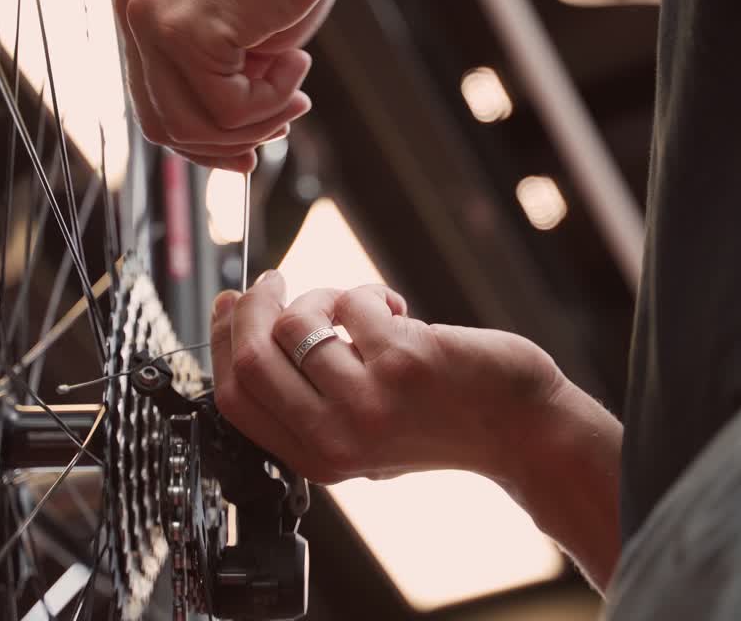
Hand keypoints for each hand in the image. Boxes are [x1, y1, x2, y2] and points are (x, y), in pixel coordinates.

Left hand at [114, 0, 349, 170]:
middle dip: (231, 143)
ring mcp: (156, 26)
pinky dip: (273, 98)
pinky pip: (232, 108)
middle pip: (167, 128)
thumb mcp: (247, 38)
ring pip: (198, 126)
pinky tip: (295, 62)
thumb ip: (229, 82)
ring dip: (260, 120)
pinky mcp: (188, 33)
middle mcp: (138, 21)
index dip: (204, 145)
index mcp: (144, 19)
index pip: (156, 110)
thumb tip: (236, 146)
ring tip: (296, 87)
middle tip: (285, 121)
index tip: (250, 152)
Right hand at [209, 271, 563, 484]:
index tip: (231, 305)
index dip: (223, 341)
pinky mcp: (404, 360)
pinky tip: (397, 310)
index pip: (234, 399)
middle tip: (271, 282)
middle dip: (252, 306)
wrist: (517, 428)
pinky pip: (351, 302)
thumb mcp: (360, 434)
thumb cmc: (442, 423)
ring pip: (296, 323)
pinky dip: (369, 292)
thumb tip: (243, 319)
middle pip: (251, 358)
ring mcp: (369, 400)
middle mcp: (336, 437)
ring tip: (355, 308)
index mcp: (316, 458)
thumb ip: (307, 396)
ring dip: (320, 296)